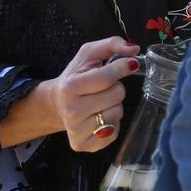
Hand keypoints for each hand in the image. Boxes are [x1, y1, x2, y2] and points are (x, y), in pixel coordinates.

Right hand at [45, 37, 141, 152]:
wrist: (57, 102)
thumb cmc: (76, 76)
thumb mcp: (89, 54)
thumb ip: (111, 44)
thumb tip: (134, 49)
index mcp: (70, 87)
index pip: (107, 77)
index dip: (123, 68)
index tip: (130, 64)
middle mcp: (71, 111)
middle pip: (116, 95)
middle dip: (115, 88)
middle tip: (102, 88)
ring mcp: (76, 130)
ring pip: (117, 114)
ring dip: (114, 106)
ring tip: (99, 103)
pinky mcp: (83, 145)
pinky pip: (114, 133)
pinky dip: (112, 124)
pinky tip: (99, 118)